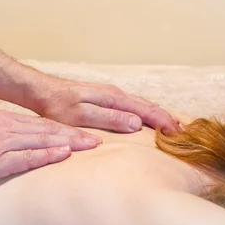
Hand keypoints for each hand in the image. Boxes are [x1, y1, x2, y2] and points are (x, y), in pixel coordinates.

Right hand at [0, 110, 101, 187]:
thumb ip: (0, 129)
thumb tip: (16, 135)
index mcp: (3, 121)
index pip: (42, 124)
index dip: (65, 129)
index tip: (83, 134)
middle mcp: (6, 128)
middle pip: (48, 130)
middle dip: (75, 135)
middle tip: (97, 140)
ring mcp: (0, 144)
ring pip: (42, 140)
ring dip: (68, 143)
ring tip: (90, 146)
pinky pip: (24, 158)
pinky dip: (45, 155)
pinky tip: (62, 154)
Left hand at [32, 76, 181, 134]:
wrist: (41, 91)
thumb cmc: (57, 106)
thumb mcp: (80, 115)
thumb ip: (109, 118)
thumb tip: (136, 123)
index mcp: (112, 97)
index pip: (145, 110)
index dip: (162, 121)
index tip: (177, 133)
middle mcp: (115, 93)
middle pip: (147, 105)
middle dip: (165, 117)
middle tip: (183, 131)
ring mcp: (110, 95)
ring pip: (140, 104)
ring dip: (157, 114)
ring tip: (171, 124)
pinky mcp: (105, 98)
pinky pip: (132, 104)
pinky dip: (144, 111)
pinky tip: (146, 116)